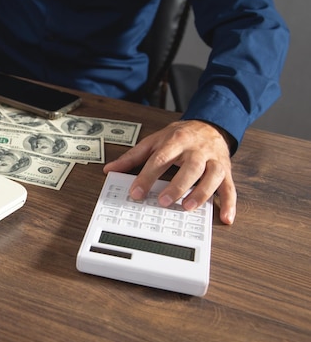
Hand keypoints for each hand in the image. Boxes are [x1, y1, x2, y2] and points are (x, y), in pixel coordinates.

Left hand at [103, 120, 236, 223]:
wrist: (210, 125)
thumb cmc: (180, 136)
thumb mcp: (154, 141)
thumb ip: (133, 157)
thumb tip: (110, 169)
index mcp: (176, 141)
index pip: (160, 159)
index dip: (147, 176)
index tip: (136, 193)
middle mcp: (197, 150)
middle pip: (190, 167)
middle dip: (177, 185)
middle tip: (163, 201)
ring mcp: (214, 160)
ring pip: (212, 176)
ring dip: (202, 193)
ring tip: (187, 207)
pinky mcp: (226, 171)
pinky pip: (230, 187)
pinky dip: (229, 203)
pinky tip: (225, 217)